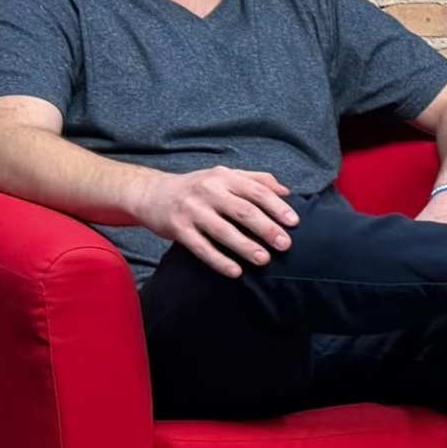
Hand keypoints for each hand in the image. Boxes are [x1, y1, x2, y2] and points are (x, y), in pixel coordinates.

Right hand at [133, 165, 296, 277]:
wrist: (152, 194)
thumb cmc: (197, 187)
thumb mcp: (225, 176)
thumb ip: (256, 180)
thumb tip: (286, 192)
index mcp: (224, 177)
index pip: (257, 191)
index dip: (277, 207)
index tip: (294, 222)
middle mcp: (209, 191)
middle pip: (243, 211)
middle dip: (266, 228)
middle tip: (285, 245)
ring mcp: (192, 210)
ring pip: (223, 231)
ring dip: (245, 247)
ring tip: (264, 260)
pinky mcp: (178, 229)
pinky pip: (201, 248)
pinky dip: (219, 260)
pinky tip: (235, 272)